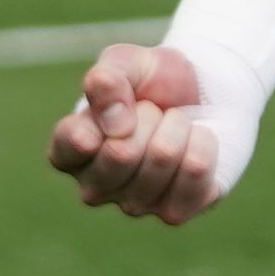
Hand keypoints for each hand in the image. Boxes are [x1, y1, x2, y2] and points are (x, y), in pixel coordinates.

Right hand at [48, 40, 228, 222]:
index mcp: (69, 151)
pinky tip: (195, 142)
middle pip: (122, 152)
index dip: (104, 111)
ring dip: (177, 125)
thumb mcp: (126, 62)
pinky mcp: (173, 213)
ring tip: (174, 123)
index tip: (120, 99)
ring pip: (162, 157)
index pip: (73, 140)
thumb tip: (114, 121)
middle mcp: (94, 187)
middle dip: (148, 115)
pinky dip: (203, 143)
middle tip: (152, 111)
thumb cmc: (152, 82)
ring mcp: (133, 205)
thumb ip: (107, 79)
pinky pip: (195, 171)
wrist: (205, 97)